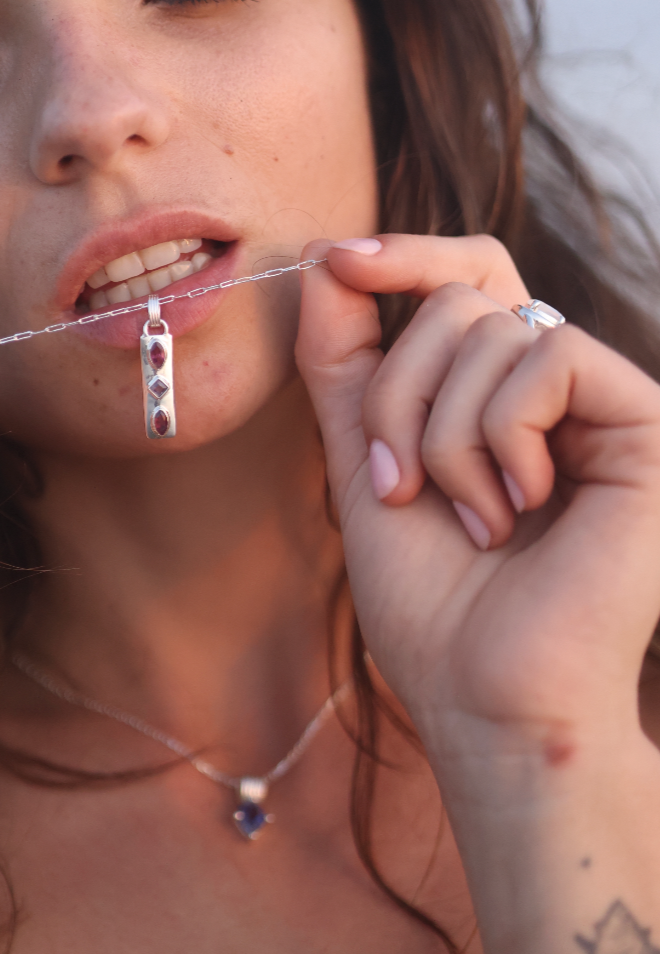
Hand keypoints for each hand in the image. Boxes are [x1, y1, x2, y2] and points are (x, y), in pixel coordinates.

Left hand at [295, 233, 659, 762]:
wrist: (488, 700)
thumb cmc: (431, 602)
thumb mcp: (364, 458)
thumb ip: (344, 358)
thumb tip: (325, 253)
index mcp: (503, 390)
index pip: (467, 276)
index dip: (404, 253)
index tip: (334, 260)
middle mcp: (561, 387)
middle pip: (459, 299)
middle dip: (398, 393)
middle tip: (400, 488)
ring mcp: (605, 402)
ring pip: (491, 327)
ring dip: (444, 436)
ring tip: (472, 521)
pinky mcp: (645, 422)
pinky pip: (549, 356)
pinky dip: (502, 435)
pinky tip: (520, 507)